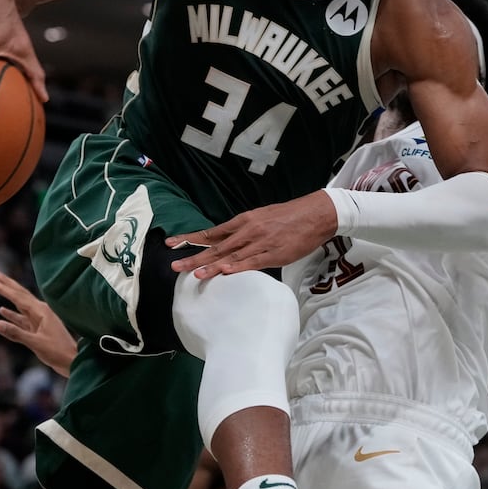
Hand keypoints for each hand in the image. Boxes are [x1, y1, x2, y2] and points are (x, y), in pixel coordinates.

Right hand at [0, 270, 76, 375]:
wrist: (73, 361)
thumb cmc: (58, 352)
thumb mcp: (35, 343)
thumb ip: (15, 333)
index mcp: (41, 311)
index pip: (18, 296)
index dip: (3, 288)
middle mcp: (40, 312)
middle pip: (19, 294)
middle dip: (5, 283)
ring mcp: (39, 320)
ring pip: (19, 304)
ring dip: (7, 296)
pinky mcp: (38, 329)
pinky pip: (21, 318)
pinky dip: (12, 314)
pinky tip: (2, 310)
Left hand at [167, 191, 337, 277]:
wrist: (315, 214)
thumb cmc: (289, 217)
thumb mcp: (261, 219)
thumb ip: (244, 231)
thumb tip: (228, 243)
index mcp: (243, 221)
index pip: (211, 232)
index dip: (190, 239)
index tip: (171, 244)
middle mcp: (247, 230)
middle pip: (216, 246)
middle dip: (193, 256)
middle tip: (174, 265)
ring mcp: (260, 242)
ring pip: (231, 256)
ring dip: (211, 265)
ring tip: (194, 274)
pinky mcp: (274, 253)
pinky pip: (253, 262)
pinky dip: (238, 267)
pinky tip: (224, 272)